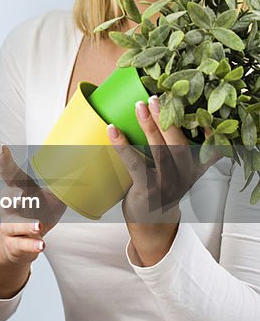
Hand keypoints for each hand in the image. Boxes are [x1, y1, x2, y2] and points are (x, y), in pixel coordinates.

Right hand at [0, 146, 65, 298]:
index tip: (3, 149)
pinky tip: (41, 245)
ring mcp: (10, 226)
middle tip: (21, 194)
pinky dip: (31, 245)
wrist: (18, 245)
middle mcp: (10, 207)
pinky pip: (21, 245)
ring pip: (13, 225)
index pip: (10, 173)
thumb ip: (65, 184)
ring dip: (26, 226)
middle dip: (13, 196)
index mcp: (18, 189)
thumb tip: (89, 166)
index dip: (5, 161)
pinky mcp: (14, 244)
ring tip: (39, 226)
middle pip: (7, 198)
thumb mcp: (51, 197)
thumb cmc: (39, 213)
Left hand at [107, 96, 219, 223]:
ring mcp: (167, 183)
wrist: (153, 222)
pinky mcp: (149, 189)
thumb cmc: (163, 187)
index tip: (192, 102)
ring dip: (149, 127)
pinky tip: (113, 130)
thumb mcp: (182, 169)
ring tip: (139, 107)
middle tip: (156, 98)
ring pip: (160, 151)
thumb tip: (173, 111)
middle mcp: (185, 175)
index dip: (202, 124)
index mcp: (196, 166)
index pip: (206, 143)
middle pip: (179, 142)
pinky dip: (123, 145)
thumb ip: (186, 148)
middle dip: (168, 118)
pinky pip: (135, 164)